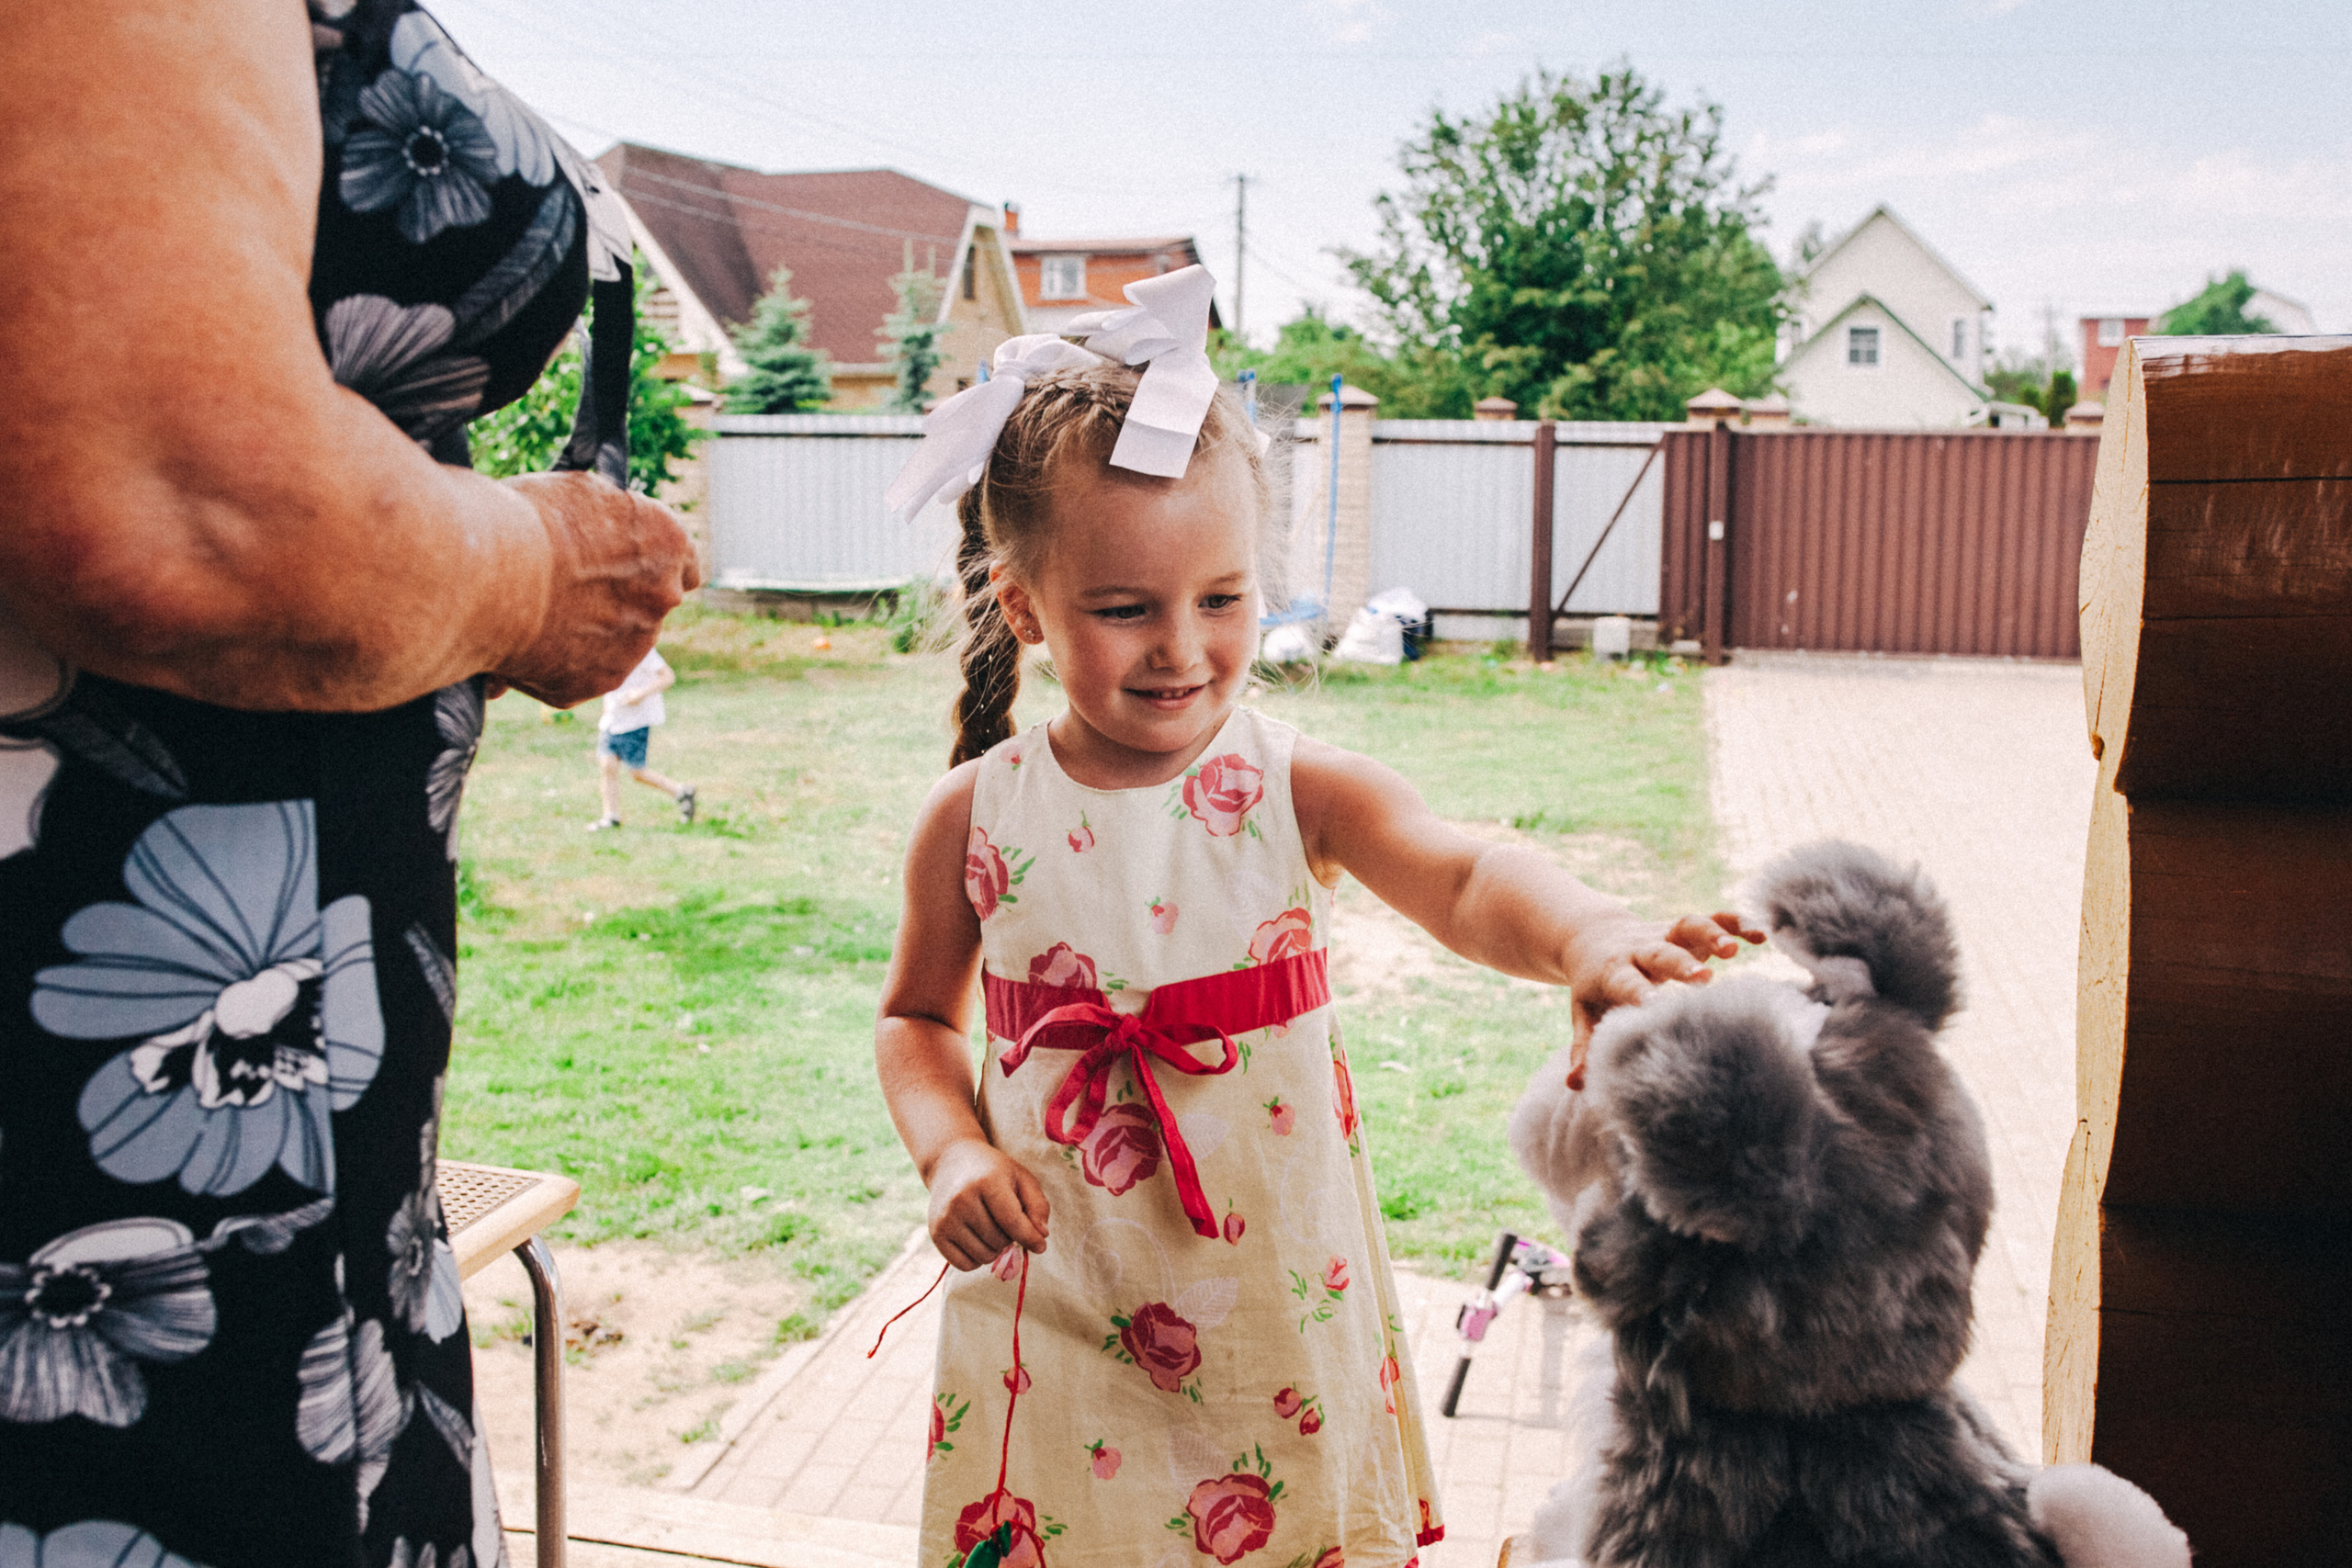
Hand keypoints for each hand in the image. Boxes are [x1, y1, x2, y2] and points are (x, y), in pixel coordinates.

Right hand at [489, 472, 698, 707]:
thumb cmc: (523, 519)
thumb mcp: (575, 493)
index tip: (627, 570)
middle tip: (559, 593)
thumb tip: (595, 533)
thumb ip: (602, 519)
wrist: (485, 573)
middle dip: (608, 604)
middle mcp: (661, 598)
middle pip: (643, 607)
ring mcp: (632, 646)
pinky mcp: (595, 682)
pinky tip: (515, 644)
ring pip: (609, 645)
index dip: (649, 569)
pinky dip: (548, 667)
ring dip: (578, 637)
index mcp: (666, 542)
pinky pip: (574, 676)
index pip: (682, 565)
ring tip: (526, 616)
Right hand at [926, 1138, 1049, 1270]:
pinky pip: (965, 1265)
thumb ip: (1038, 1206)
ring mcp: (945, 1218)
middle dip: (1009, 1237)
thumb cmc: (993, 1171)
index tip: (1040, 1246)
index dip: (1030, 1238)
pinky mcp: (935, 1233)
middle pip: (999, 1242)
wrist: (951, 1161)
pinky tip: (977, 1239)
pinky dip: (977, 1259)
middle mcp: (961, 1200)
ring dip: (994, 1249)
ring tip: (991, 1228)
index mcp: (986, 1182)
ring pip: (983, 1257)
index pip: (1012, 1221)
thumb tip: (1041, 1237)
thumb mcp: (1021, 1178)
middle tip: (1004, 1221)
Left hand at [1565, 910, 1765, 1060]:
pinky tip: (1761, 936)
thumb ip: (1584, 1048)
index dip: (1641, 994)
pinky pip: (1712, 918)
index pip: (1627, 984)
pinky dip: (1735, 923)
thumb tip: (1574, 1085)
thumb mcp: (1585, 1014)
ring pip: (1688, 926)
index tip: (1654, 1007)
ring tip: (1733, 949)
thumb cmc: (1594, 987)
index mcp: (1613, 973)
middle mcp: (1640, 951)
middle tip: (1703, 978)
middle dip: (1680, 963)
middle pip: (1660, 953)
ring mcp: (1664, 935)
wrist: (1592, 937)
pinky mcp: (1684, 928)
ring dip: (1711, 934)